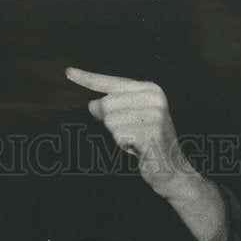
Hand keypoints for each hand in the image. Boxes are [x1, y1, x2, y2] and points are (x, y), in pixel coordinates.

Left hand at [66, 67, 195, 197]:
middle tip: (131, 134)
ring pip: (111, 121)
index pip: (112, 82)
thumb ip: (111, 110)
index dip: (88, 79)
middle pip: (107, 104)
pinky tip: (139, 148)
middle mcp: (153, 96)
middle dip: (112, 123)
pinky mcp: (151, 130)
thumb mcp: (128, 123)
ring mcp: (154, 113)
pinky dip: (124, 145)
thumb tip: (92, 104)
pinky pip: (119, 136)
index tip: (68, 72)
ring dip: (119, 137)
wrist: (172, 169)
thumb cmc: (148, 145)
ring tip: (136, 142)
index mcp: (149, 89)